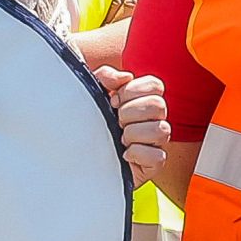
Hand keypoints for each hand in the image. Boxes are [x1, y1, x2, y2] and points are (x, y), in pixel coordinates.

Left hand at [96, 66, 169, 186]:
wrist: (79, 160)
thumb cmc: (89, 126)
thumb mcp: (91, 95)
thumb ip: (105, 78)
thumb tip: (124, 76)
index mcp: (143, 101)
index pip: (155, 85)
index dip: (132, 90)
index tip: (113, 101)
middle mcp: (153, 120)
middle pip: (158, 105)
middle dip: (130, 112)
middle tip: (116, 121)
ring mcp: (156, 142)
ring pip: (161, 130)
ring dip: (133, 133)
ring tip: (119, 140)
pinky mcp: (153, 164)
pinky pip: (157, 156)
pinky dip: (137, 154)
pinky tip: (124, 155)